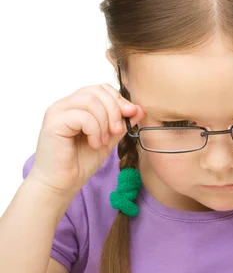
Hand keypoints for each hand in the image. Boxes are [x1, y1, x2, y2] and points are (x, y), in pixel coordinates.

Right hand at [29, 83, 144, 197]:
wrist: (61, 183)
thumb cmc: (80, 163)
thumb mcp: (108, 140)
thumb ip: (121, 124)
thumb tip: (139, 109)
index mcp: (77, 105)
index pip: (101, 88)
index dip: (118, 99)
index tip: (130, 115)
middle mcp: (65, 104)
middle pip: (97, 91)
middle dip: (114, 110)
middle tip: (118, 131)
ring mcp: (57, 111)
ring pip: (91, 101)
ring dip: (104, 122)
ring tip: (103, 141)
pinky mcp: (53, 122)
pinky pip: (83, 116)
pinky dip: (95, 131)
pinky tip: (94, 144)